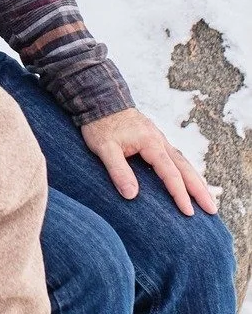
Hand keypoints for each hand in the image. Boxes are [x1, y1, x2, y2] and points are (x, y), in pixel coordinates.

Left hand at [81, 109, 216, 216]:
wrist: (101, 101)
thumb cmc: (100, 125)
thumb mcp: (104, 148)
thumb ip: (118, 170)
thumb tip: (131, 195)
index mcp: (151, 143)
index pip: (170, 173)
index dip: (179, 194)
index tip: (188, 212)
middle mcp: (161, 142)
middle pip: (186, 169)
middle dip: (200, 191)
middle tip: (212, 210)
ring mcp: (160, 141)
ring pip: (184, 164)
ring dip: (197, 182)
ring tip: (208, 200)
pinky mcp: (155, 141)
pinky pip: (176, 159)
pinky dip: (186, 172)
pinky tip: (190, 182)